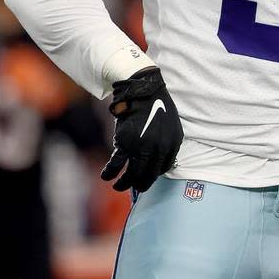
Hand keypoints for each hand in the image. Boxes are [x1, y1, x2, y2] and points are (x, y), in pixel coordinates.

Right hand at [101, 68, 182, 192]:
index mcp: (172, 144)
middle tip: (135, 187)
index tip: (146, 177)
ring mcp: (141, 147)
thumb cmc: (157, 107)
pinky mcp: (125, 143)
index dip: (153, 175)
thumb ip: (167, 144)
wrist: (143, 91)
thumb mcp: (171, 126)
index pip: (163, 168)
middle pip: (148, 175)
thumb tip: (164, 165)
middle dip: (140, 184)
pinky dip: (109, 173)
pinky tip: (106, 176)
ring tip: (117, 186)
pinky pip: (116, 164)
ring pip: (132, 174)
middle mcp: (158, 149)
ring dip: (123, 184)